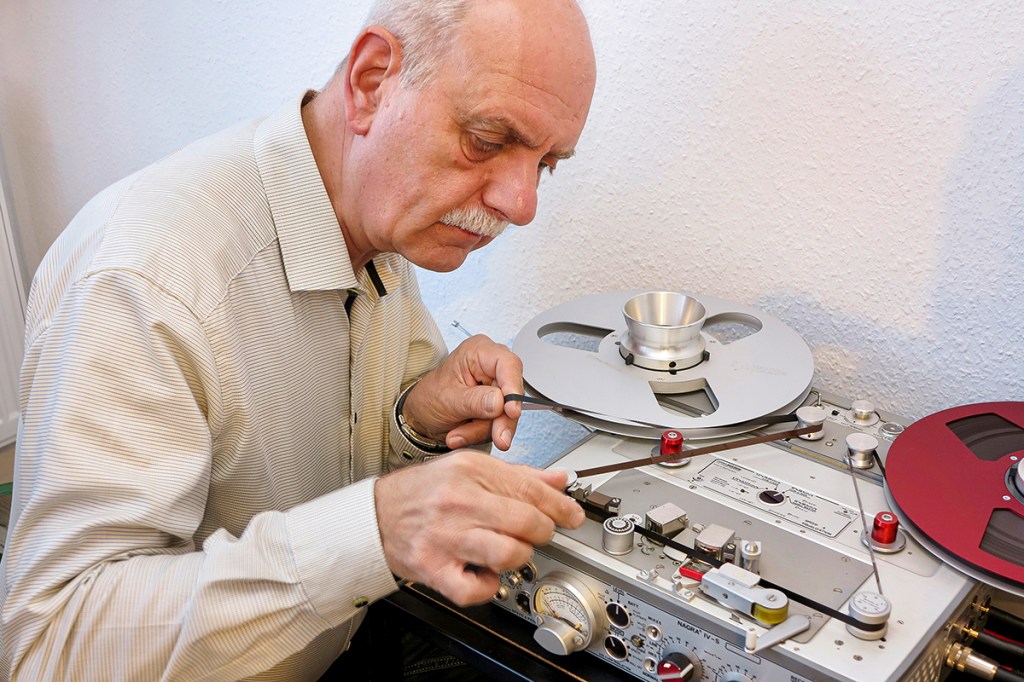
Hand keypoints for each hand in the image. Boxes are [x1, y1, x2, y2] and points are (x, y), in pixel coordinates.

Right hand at [374, 451, 584, 605]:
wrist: (375, 516)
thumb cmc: (424, 493)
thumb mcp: (469, 470)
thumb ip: (517, 476)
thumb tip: (559, 480)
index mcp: (470, 470)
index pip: (530, 489)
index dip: (561, 506)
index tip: (572, 515)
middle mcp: (459, 501)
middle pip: (526, 522)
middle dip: (543, 532)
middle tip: (540, 534)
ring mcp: (445, 536)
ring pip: (508, 554)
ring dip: (520, 557)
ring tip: (512, 551)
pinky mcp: (433, 567)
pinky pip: (475, 589)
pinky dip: (488, 587)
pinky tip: (485, 574)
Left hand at [402, 334, 522, 450]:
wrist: (420, 417)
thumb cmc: (429, 397)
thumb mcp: (448, 399)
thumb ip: (475, 401)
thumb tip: (500, 403)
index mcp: (479, 352)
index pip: (508, 364)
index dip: (513, 387)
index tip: (511, 411)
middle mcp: (491, 367)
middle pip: (511, 393)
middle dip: (499, 420)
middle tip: (497, 439)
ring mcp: (495, 388)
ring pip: (505, 414)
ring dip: (483, 429)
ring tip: (457, 435)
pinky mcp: (496, 406)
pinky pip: (498, 424)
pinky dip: (480, 433)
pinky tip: (461, 434)